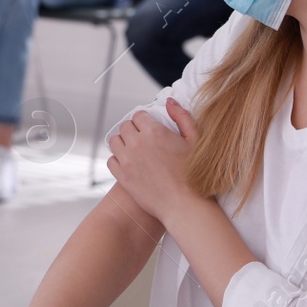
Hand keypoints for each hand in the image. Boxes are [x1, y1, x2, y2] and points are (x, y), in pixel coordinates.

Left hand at [106, 99, 198, 221]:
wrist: (184, 205)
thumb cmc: (193, 174)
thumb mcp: (195, 140)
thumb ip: (182, 117)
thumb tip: (169, 101)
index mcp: (154, 131)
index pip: (138, 115)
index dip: (144, 121)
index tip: (149, 128)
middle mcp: (137, 142)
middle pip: (125, 126)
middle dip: (133, 130)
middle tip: (142, 140)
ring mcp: (127, 159)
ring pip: (115, 141)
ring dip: (123, 143)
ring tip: (134, 150)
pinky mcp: (122, 176)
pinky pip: (111, 160)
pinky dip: (118, 160)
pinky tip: (128, 164)